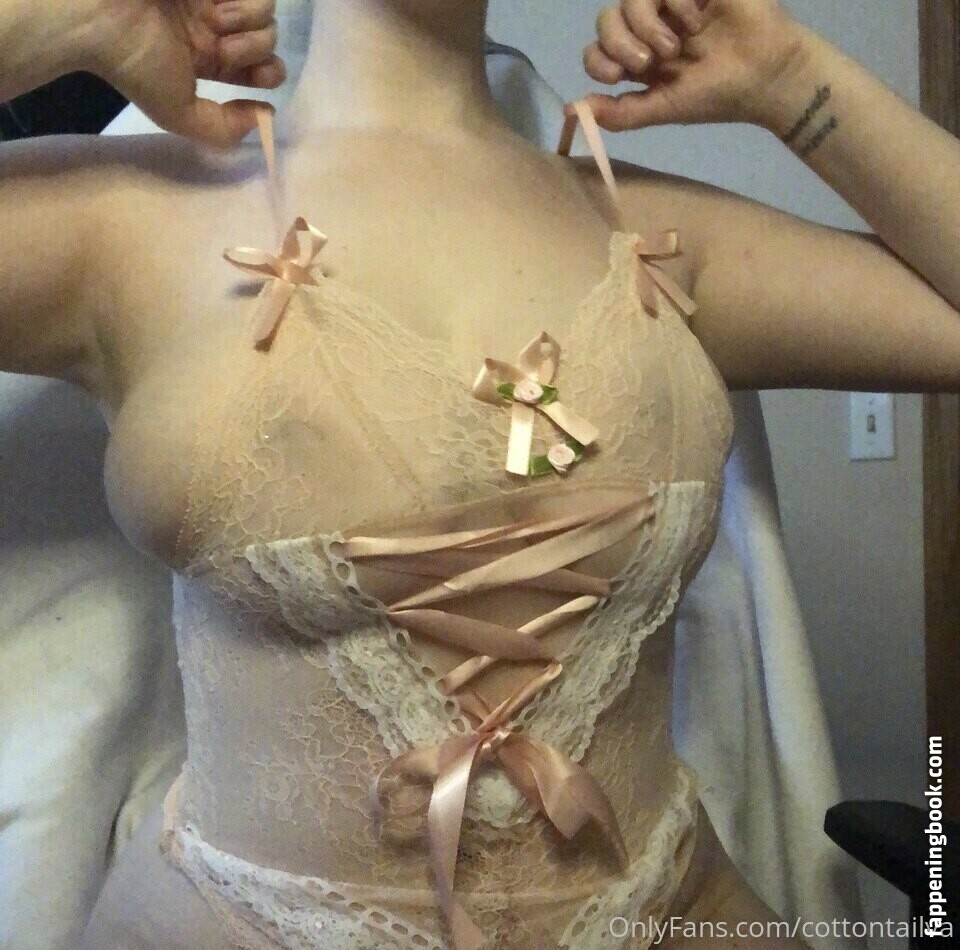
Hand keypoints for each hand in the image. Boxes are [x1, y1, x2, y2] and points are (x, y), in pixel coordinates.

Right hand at [86, 0, 284, 146]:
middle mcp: (213, 23)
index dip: (269, 72)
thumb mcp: (178, 113)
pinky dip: (240, 0)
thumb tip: (264, 117)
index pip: (263, 65)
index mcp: (209, 55)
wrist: (96, 14)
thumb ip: (223, 129)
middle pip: (269, 34)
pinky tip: (214, 4)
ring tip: (214, 22)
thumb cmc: (133, 64)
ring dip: (249, 20)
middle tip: (221, 49)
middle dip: (255, 47)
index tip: (255, 77)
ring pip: (266, 6)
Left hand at [578, 0, 808, 130]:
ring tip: (676, 45)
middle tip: (649, 62)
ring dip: (646, 24)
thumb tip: (572, 110)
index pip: (596, 49)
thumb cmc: (715, 96)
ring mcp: (671, 3)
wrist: (765, 77)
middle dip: (619, 42)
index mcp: (639, 60)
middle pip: (607, 19)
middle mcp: (650, 29)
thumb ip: (620, 113)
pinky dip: (675, 2)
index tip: (616, 77)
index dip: (597, 59)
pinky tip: (696, 20)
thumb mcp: (663, 109)